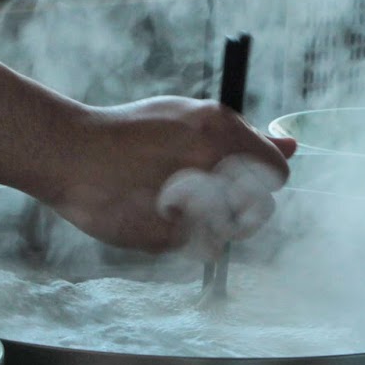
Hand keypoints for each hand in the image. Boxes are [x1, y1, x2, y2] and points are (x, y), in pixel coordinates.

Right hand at [43, 96, 295, 255]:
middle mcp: (210, 168)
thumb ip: (245, 135)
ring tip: (173, 200)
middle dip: (240, 204)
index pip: (277, 172)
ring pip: (230, 233)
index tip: (240, 176)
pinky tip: (156, 214)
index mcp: (220, 132)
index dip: (262, 176)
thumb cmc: (133, 130)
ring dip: (211, 223)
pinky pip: (200, 248)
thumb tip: (291, 144)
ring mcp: (190, 206)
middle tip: (203, 191)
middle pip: (260, 208)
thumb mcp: (191, 117)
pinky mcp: (170, 239)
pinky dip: (185, 237)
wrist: (72, 153)